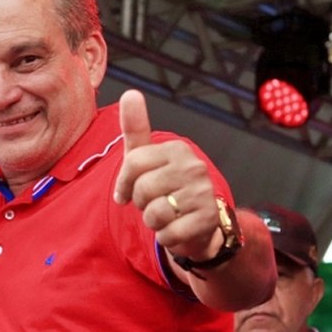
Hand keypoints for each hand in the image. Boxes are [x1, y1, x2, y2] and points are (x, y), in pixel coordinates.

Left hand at [112, 89, 219, 260]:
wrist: (198, 225)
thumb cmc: (165, 188)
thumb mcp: (146, 158)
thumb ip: (135, 129)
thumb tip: (130, 93)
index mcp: (176, 149)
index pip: (133, 163)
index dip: (124, 183)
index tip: (127, 191)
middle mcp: (194, 167)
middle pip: (143, 189)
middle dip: (141, 203)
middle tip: (155, 202)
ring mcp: (203, 193)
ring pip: (155, 213)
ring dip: (153, 221)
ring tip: (166, 215)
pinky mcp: (208, 220)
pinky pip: (168, 234)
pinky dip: (166, 237)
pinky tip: (176, 229)